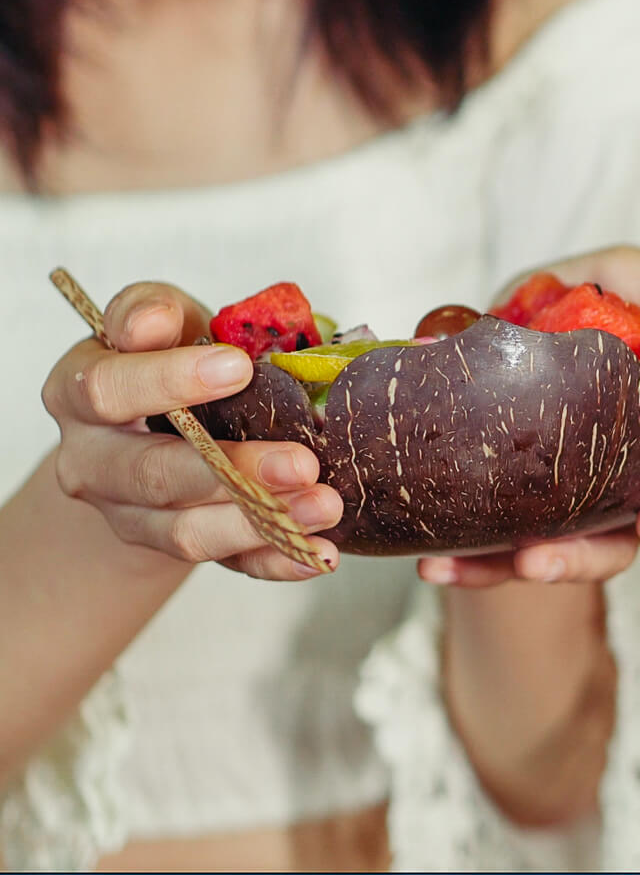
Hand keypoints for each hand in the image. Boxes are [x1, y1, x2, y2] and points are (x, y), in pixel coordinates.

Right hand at [42, 282, 342, 579]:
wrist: (157, 418)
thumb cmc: (166, 354)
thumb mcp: (159, 317)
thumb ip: (150, 311)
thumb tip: (151, 321)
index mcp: (78, 395)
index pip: (108, 392)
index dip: (169, 381)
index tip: (238, 367)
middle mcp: (93, 463)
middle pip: (153, 475)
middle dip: (233, 471)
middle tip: (303, 462)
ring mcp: (131, 515)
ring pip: (187, 531)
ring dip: (262, 522)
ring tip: (325, 505)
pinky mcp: (175, 545)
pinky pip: (225, 564)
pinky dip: (274, 560)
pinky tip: (317, 552)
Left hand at [418, 246, 639, 586]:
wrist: (473, 384)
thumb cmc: (544, 325)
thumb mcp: (581, 281)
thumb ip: (637, 277)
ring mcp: (600, 511)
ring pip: (614, 553)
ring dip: (580, 561)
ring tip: (535, 559)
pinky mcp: (537, 538)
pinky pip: (516, 565)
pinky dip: (480, 569)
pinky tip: (440, 566)